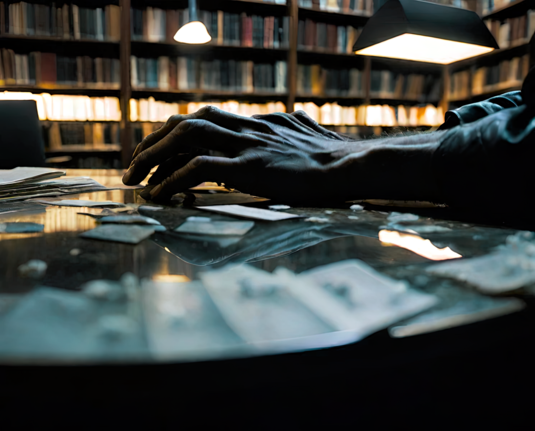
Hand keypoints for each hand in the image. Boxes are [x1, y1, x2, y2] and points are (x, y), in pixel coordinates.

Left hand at [122, 106, 363, 203]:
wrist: (349, 165)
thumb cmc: (334, 157)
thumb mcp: (309, 132)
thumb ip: (294, 123)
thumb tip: (297, 117)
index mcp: (256, 122)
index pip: (205, 119)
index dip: (177, 134)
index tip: (161, 154)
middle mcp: (246, 128)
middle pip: (187, 121)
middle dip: (154, 141)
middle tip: (135, 165)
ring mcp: (246, 146)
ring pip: (186, 136)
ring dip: (154, 156)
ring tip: (135, 179)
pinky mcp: (250, 167)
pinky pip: (199, 168)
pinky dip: (173, 180)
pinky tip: (159, 197)